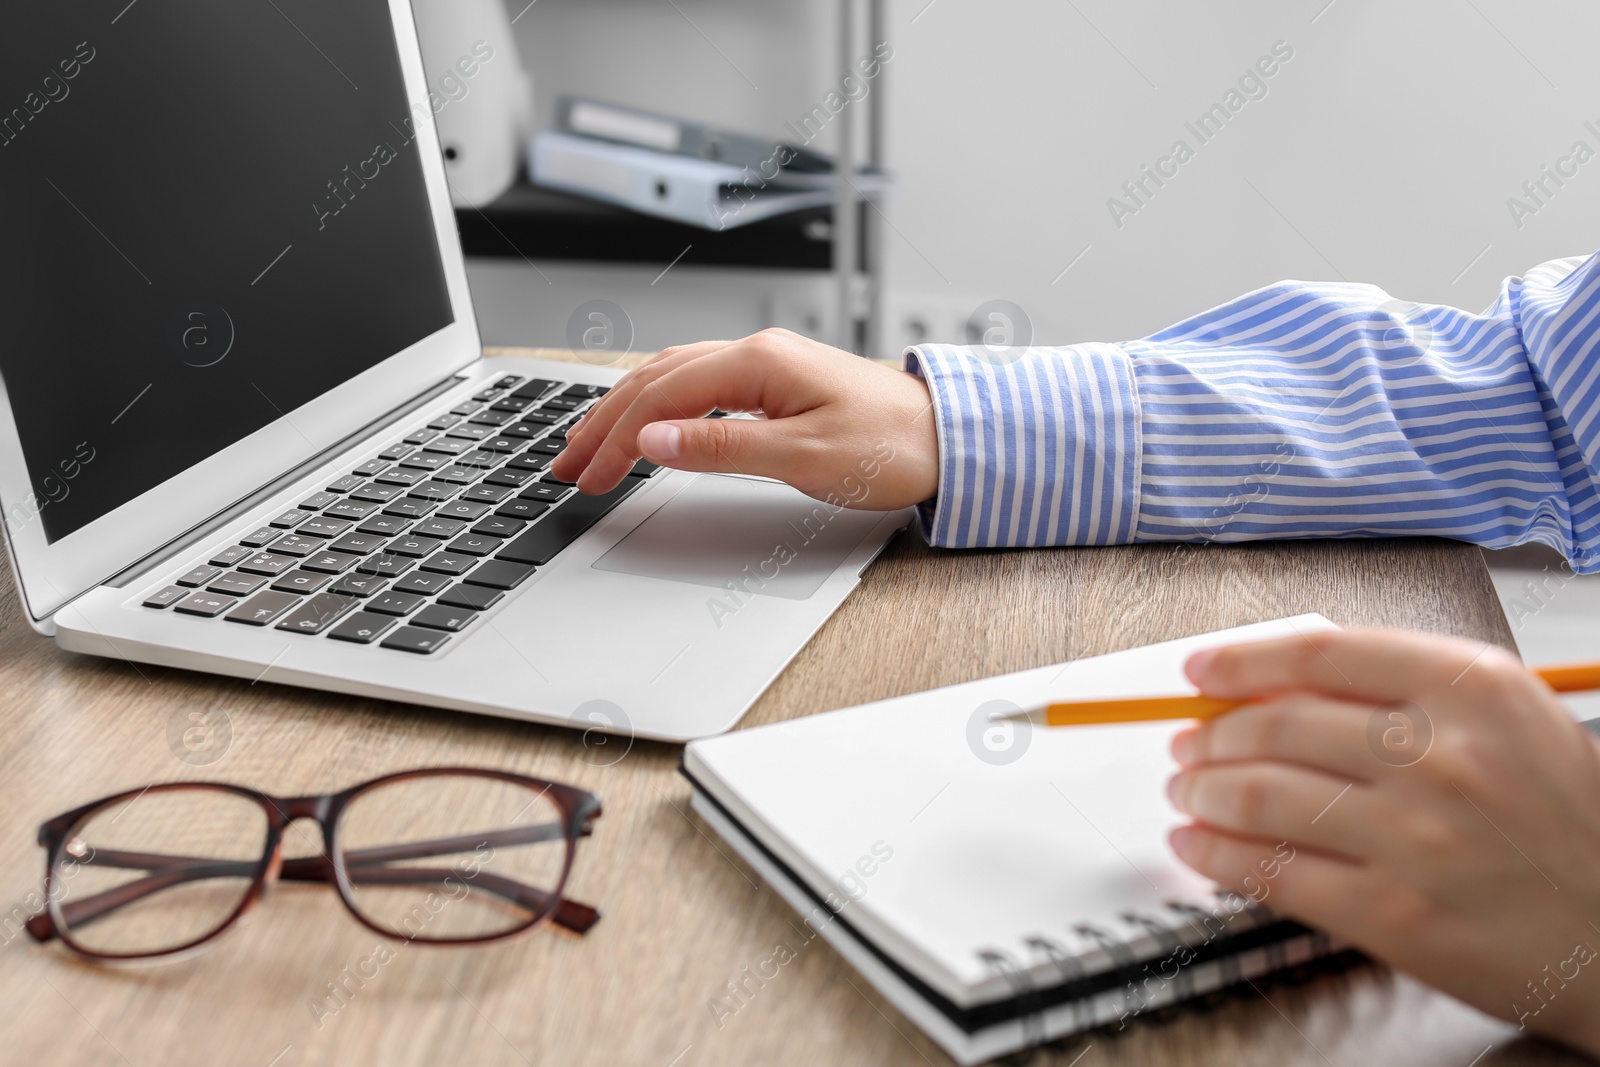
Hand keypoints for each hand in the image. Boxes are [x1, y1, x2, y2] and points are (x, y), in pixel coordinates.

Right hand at [549, 329, 939, 509]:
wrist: (950, 440)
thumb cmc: (892, 445)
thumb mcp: (802, 456)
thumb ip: (722, 447)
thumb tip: (653, 440)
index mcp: (758, 362)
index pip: (660, 396)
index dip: (613, 438)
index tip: (583, 475)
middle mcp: (757, 353)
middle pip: (656, 380)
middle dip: (604, 424)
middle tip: (566, 466)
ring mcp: (767, 365)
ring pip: (674, 378)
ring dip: (627, 412)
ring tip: (590, 445)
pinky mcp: (778, 383)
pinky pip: (701, 385)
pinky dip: (661, 406)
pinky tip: (649, 424)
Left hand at [1167, 629, 1599, 1054]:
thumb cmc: (1565, 822)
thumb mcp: (1507, 721)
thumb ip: (1403, 692)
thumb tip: (1276, 689)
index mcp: (1472, 689)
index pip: (1319, 653)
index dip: (1241, 660)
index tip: (1200, 671)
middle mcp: (1441, 755)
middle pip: (1277, 725)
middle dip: (1212, 735)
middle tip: (1188, 744)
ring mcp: (1415, 838)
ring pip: (1261, 795)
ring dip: (1202, 791)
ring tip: (1187, 791)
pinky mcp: (1394, 915)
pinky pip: (1273, 872)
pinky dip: (1216, 854)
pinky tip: (1197, 844)